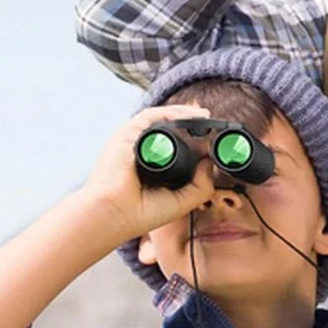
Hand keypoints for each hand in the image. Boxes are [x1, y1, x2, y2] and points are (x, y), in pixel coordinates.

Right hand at [79, 104, 217, 244]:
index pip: (176, 146)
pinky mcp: (127, 135)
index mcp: (154, 166)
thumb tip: (210, 163)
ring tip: (204, 115)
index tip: (214, 140)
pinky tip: (189, 115)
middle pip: (170, 129)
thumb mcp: (181, 201)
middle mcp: (143, 151)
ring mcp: (134, 142)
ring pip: (161, 119)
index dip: (195, 140)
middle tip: (212, 122)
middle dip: (191, 121)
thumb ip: (201, 185)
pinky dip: (170, 112)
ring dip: (184, 113)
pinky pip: (151, 116)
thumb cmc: (140, 213)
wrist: (113, 215)